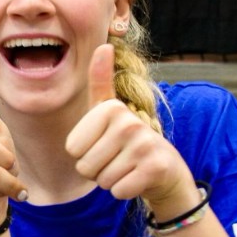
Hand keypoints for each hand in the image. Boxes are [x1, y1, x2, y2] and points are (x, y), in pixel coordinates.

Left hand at [65, 44, 192, 206]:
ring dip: (111, 180)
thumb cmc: (127, 140)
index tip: (104, 145)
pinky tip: (138, 178)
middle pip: (85, 166)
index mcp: (111, 108)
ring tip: (128, 166)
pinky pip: (118, 191)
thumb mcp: (109, 111)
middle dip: (97, 170)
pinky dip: (125, 191)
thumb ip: (100, 81)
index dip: (83, 154)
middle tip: (117, 159)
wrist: (165, 170)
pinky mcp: (156, 168)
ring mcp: (145, 144)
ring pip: (102, 180)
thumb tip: (103, 45)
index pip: (72, 148)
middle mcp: (129, 121)